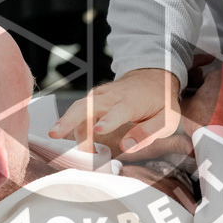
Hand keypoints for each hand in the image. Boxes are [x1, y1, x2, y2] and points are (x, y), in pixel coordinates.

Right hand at [49, 68, 181, 153]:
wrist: (153, 76)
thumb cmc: (161, 101)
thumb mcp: (167, 119)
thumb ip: (148, 133)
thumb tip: (127, 146)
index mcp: (132, 101)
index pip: (118, 110)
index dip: (108, 120)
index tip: (98, 130)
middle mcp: (113, 95)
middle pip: (87, 105)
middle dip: (70, 119)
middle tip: (55, 135)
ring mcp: (101, 94)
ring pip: (79, 107)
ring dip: (67, 124)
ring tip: (59, 142)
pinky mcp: (94, 97)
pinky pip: (79, 109)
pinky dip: (70, 122)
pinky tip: (65, 136)